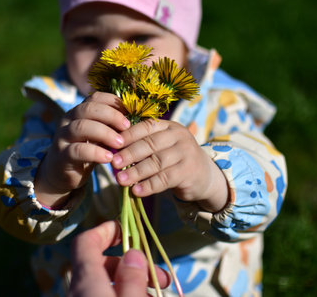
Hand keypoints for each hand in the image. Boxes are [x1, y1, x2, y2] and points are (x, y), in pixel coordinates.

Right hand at [34, 92, 129, 206]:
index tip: (129, 112)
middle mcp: (68, 120)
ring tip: (120, 143)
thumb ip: (111, 126)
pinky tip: (109, 157)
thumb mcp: (99, 136)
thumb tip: (137, 117)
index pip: (95, 97)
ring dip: (104, 133)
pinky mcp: (62, 155)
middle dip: (111, 115)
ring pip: (81, 127)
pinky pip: (78, 150)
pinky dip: (95, 153)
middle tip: (127, 126)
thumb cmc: (87, 151)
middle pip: (87, 108)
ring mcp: (63, 137)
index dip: (113, 102)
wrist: (62, 174)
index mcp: (79, 111)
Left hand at [69, 220, 169, 296]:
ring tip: (157, 292)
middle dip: (133, 265)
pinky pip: (102, 295)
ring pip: (105, 283)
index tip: (127, 230)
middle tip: (160, 277)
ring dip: (132, 282)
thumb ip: (132, 279)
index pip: (86, 241)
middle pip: (101, 264)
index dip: (105, 230)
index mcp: (86, 280)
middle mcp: (78, 290)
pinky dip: (122, 293)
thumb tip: (133, 254)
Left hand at [112, 119, 228, 211]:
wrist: (204, 175)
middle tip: (113, 163)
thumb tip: (114, 152)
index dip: (128, 135)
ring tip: (120, 180)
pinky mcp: (189, 171)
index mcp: (169, 126)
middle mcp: (179, 136)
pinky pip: (164, 179)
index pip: (146, 127)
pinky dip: (149, 186)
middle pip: (150, 144)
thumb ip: (144, 145)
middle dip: (129, 154)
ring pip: (156, 162)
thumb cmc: (175, 159)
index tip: (112, 145)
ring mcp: (186, 153)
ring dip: (136, 172)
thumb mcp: (162, 147)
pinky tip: (136, 191)